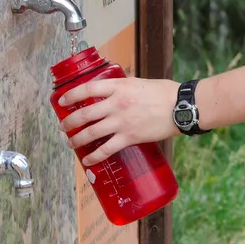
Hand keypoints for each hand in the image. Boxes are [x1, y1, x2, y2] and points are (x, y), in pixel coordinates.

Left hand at [58, 77, 181, 165]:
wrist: (181, 107)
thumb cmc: (165, 93)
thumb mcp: (140, 83)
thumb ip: (124, 88)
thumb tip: (112, 94)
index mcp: (119, 87)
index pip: (87, 89)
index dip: (71, 95)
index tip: (63, 100)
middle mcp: (116, 103)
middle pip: (85, 114)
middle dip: (69, 122)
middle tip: (63, 126)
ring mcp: (122, 121)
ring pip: (91, 132)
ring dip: (76, 139)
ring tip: (71, 142)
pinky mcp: (130, 137)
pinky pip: (106, 149)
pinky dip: (94, 156)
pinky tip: (87, 160)